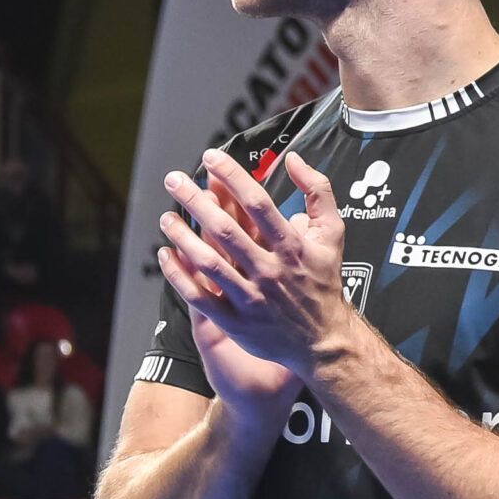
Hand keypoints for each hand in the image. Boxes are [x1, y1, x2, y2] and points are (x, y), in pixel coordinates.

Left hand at [158, 150, 351, 383]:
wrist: (322, 340)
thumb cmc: (324, 281)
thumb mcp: (332, 233)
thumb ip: (318, 192)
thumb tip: (293, 159)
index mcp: (291, 246)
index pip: (257, 204)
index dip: (232, 177)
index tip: (210, 158)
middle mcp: (269, 270)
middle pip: (225, 230)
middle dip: (196, 201)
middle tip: (173, 180)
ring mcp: (250, 297)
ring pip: (208, 262)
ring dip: (182, 237)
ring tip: (166, 217)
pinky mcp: (234, 321)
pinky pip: (198, 296)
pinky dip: (178, 275)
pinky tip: (165, 255)